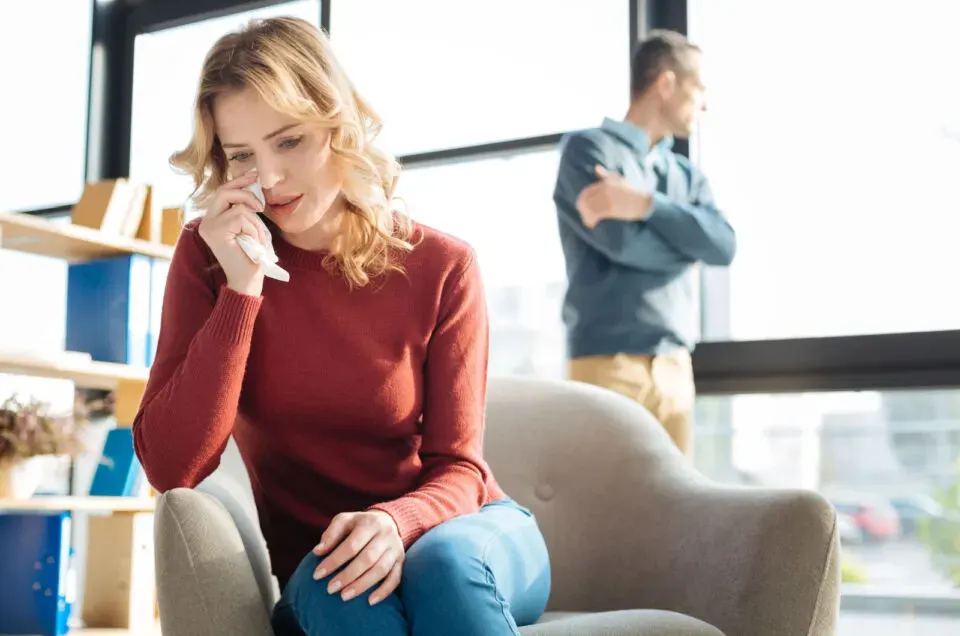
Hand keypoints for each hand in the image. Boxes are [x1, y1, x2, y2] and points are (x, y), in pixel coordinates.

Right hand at [197, 170, 267, 296]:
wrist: (247, 280)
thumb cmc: (251, 256)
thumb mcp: (248, 228)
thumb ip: (244, 210)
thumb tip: (252, 184)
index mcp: (213, 219)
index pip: (223, 192)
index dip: (238, 181)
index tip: (254, 175)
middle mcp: (206, 221)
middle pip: (224, 191)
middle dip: (246, 193)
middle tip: (261, 206)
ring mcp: (209, 226)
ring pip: (238, 207)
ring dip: (255, 222)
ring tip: (257, 238)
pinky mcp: (216, 232)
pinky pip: (242, 217)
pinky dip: (254, 229)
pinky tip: (254, 242)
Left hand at [312, 511, 403, 605]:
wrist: (387, 521)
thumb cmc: (358, 525)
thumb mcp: (344, 521)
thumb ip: (331, 534)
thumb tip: (318, 552)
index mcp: (369, 523)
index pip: (351, 545)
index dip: (334, 561)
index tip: (317, 575)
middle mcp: (385, 535)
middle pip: (367, 558)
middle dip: (347, 576)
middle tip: (330, 589)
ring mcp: (395, 549)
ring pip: (381, 570)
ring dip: (362, 585)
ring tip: (344, 596)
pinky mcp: (401, 561)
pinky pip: (395, 578)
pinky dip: (384, 591)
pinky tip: (370, 602)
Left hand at [576, 165, 651, 227]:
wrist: (644, 202)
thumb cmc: (633, 191)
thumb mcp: (620, 180)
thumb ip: (606, 175)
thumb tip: (596, 167)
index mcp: (606, 183)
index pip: (587, 192)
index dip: (583, 199)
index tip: (583, 205)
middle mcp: (605, 190)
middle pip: (585, 200)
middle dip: (583, 208)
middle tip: (584, 214)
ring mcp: (607, 199)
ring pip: (588, 208)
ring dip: (586, 215)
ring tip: (587, 221)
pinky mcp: (610, 209)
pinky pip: (595, 215)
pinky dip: (590, 220)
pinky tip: (591, 224)